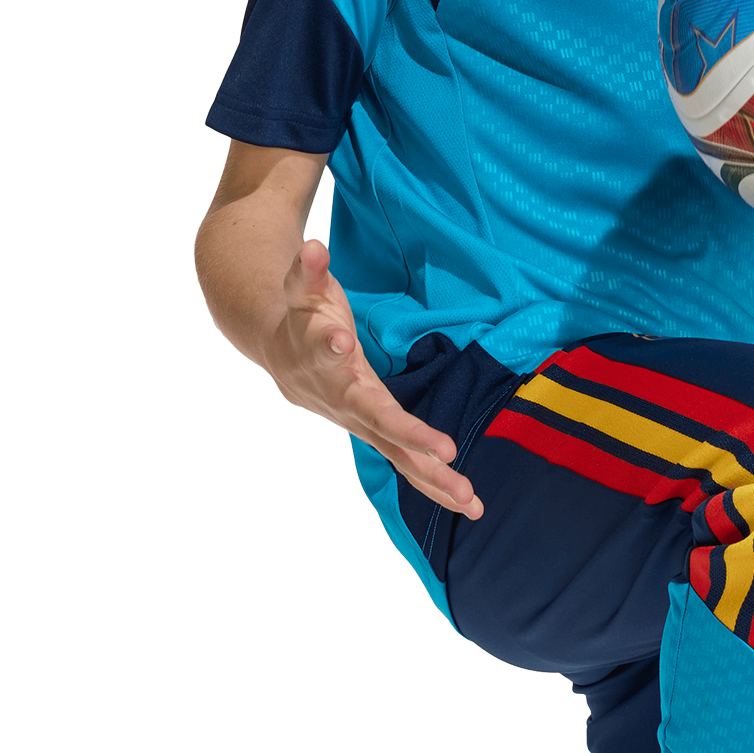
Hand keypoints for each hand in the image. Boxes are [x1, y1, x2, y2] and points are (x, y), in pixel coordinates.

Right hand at [261, 239, 483, 517]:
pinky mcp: (376, 429)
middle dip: (413, 440)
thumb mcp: (303, 287)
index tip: (347, 348)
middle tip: (445, 455)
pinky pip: (407, 461)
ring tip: (472, 501)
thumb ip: (309, 270)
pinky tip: (468, 504)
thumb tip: (313, 248)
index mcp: (325, 364)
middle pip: (378, 425)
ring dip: (434, 480)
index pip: (336, 366)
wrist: (280, 348)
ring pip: (398, 455)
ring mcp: (360, 421)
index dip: (340, 358)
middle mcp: (344, 400)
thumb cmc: (301, 314)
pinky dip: (436, 484)